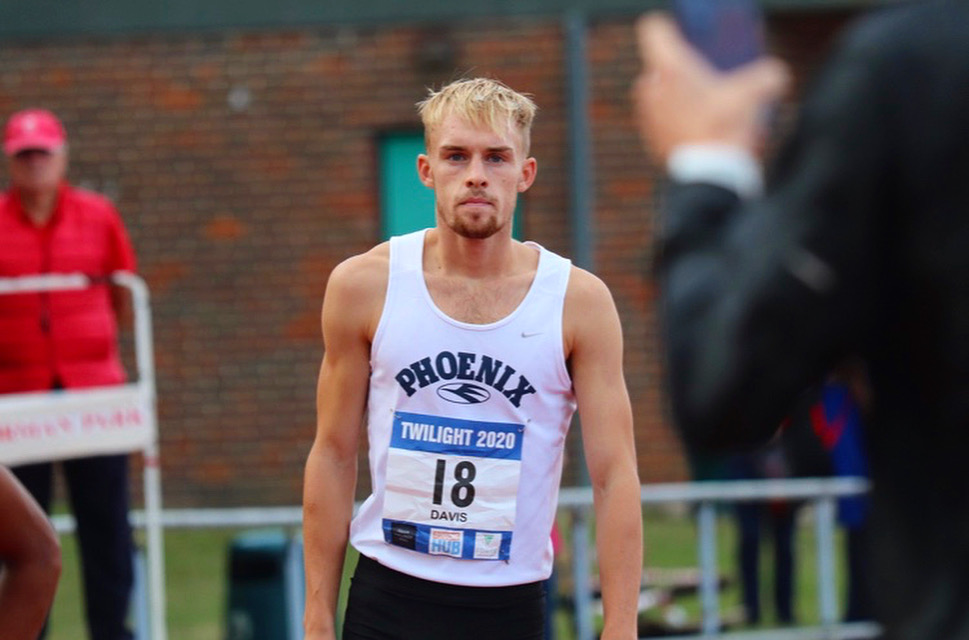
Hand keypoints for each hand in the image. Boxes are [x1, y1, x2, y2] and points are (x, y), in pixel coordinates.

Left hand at [632, 13, 789, 162]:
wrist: (708, 177)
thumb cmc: (725, 129)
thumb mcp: (755, 95)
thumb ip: (768, 76)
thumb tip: (776, 76)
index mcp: (668, 67)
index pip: (652, 28)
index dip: (669, 28)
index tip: (684, 36)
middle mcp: (650, 87)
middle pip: (660, 65)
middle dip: (681, 70)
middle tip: (707, 80)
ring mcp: (646, 114)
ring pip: (661, 94)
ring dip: (679, 98)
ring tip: (708, 109)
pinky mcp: (650, 139)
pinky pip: (662, 120)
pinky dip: (677, 122)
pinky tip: (702, 130)